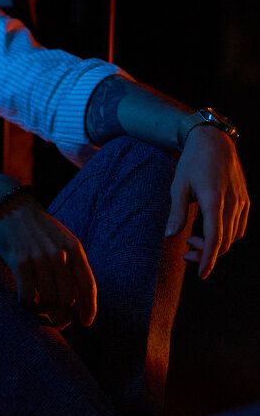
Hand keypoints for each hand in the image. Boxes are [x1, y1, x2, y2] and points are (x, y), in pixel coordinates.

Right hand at [0, 193, 96, 328]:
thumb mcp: (62, 238)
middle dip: (62, 315)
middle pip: (68, 299)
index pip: (88, 286)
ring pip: (48, 300)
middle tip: (55, 320)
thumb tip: (76, 296)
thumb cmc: (36, 226)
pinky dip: (27, 306)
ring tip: (37, 308)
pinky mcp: (19, 262)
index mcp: (74, 248)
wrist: (9, 205)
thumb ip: (71, 261)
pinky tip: (24, 302)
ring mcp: (39, 258)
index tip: (86, 323)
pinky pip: (27, 296)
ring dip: (43, 311)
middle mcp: (59, 254)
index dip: (89, 308)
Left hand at [166, 126, 249, 278]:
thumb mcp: (178, 185)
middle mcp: (232, 202)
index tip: (201, 274)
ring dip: (215, 245)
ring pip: (233, 236)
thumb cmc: (192, 162)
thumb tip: (170, 236)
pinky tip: (210, 231)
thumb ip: (177, 212)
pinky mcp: (245, 199)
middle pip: (224, 242)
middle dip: (206, 254)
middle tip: (185, 253)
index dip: (208, 259)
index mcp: (214, 199)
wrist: (213, 141)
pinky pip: (240, 226)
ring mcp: (241, 201)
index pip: (215, 238)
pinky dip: (226, 235)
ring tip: (192, 240)